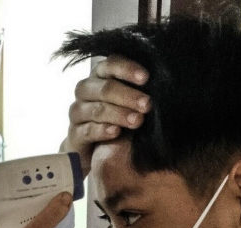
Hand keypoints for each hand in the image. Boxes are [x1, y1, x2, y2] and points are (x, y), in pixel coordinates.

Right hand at [64, 56, 150, 176]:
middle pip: (104, 88)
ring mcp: (77, 112)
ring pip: (96, 109)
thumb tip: (165, 82)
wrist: (94, 150)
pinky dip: (102, 130)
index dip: (127, 69)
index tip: (146, 78)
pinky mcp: (74, 134)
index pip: (110, 64)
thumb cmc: (119, 118)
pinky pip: (87, 130)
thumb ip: (141, 90)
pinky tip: (116, 132)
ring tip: (138, 121)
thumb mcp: (131, 101)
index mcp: (100, 76)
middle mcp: (86, 90)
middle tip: (148, 105)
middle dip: (128, 95)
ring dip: (119, 114)